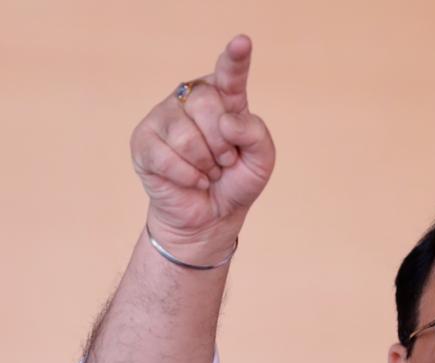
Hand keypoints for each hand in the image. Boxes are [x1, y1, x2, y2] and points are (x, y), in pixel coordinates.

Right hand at [129, 35, 274, 260]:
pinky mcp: (144, 140)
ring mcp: (164, 117)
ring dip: (205, 163)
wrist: (212, 216)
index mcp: (224, 97)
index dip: (235, 59)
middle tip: (224, 161)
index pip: (229, 74)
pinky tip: (192, 180)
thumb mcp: (261, 160)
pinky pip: (167, 156)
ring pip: (186, 135)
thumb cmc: (236, 181)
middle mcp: (191, 99)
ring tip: (208, 171)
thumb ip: (255, 134)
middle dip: (223, 144)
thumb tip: (227, 120)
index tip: (242, 43)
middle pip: (208, 106)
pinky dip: (187, 176)